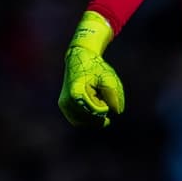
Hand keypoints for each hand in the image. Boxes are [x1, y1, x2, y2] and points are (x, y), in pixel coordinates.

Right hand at [58, 11, 124, 127]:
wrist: (79, 58)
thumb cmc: (94, 67)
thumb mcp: (107, 77)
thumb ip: (113, 94)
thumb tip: (117, 112)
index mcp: (75, 93)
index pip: (95, 111)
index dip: (105, 107)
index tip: (105, 96)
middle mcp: (66, 102)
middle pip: (89, 119)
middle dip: (99, 113)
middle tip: (102, 98)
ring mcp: (64, 106)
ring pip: (83, 122)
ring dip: (94, 117)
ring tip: (98, 101)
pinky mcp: (64, 107)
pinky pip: (77, 121)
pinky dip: (88, 118)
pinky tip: (95, 109)